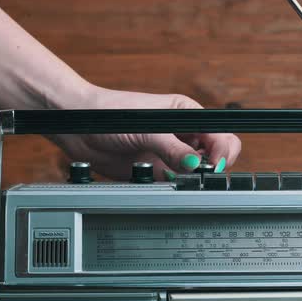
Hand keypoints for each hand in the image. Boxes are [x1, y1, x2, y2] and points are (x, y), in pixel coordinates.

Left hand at [48, 87, 241, 180]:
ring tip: (178, 176)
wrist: (79, 128)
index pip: (220, 133)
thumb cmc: (109, 113)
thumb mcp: (146, 129)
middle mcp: (183, 133)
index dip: (221, 151)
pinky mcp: (159, 170)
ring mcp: (172, 152)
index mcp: (187, 113)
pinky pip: (178, 183)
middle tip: (199, 174)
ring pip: (199, 171)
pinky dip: (176, 187)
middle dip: (213, 166)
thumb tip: (195, 164)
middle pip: (216, 153)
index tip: (212, 165)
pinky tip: (164, 181)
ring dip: (193, 178)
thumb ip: (172, 147)